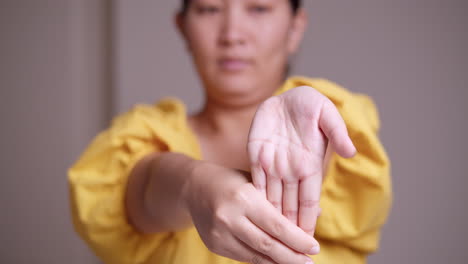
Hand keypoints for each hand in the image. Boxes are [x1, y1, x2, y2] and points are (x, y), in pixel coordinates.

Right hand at [183, 162, 319, 263]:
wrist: (194, 187)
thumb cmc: (232, 180)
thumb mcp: (257, 181)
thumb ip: (283, 199)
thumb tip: (316, 213)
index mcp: (243, 197)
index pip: (276, 225)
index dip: (297, 240)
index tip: (314, 247)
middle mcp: (229, 217)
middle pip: (267, 245)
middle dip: (291, 257)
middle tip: (309, 263)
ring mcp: (219, 234)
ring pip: (255, 256)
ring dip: (278, 263)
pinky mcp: (214, 245)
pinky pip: (243, 257)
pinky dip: (262, 260)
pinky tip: (276, 261)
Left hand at [247, 86, 355, 234]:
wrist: (285, 97)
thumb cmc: (310, 104)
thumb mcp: (327, 113)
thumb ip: (337, 132)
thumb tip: (350, 152)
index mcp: (309, 164)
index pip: (309, 200)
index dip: (308, 221)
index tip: (308, 243)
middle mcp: (291, 169)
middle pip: (291, 207)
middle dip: (290, 231)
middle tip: (288, 253)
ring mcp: (273, 165)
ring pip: (272, 200)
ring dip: (272, 221)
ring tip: (270, 243)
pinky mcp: (256, 156)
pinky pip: (255, 182)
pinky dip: (255, 200)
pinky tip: (252, 218)